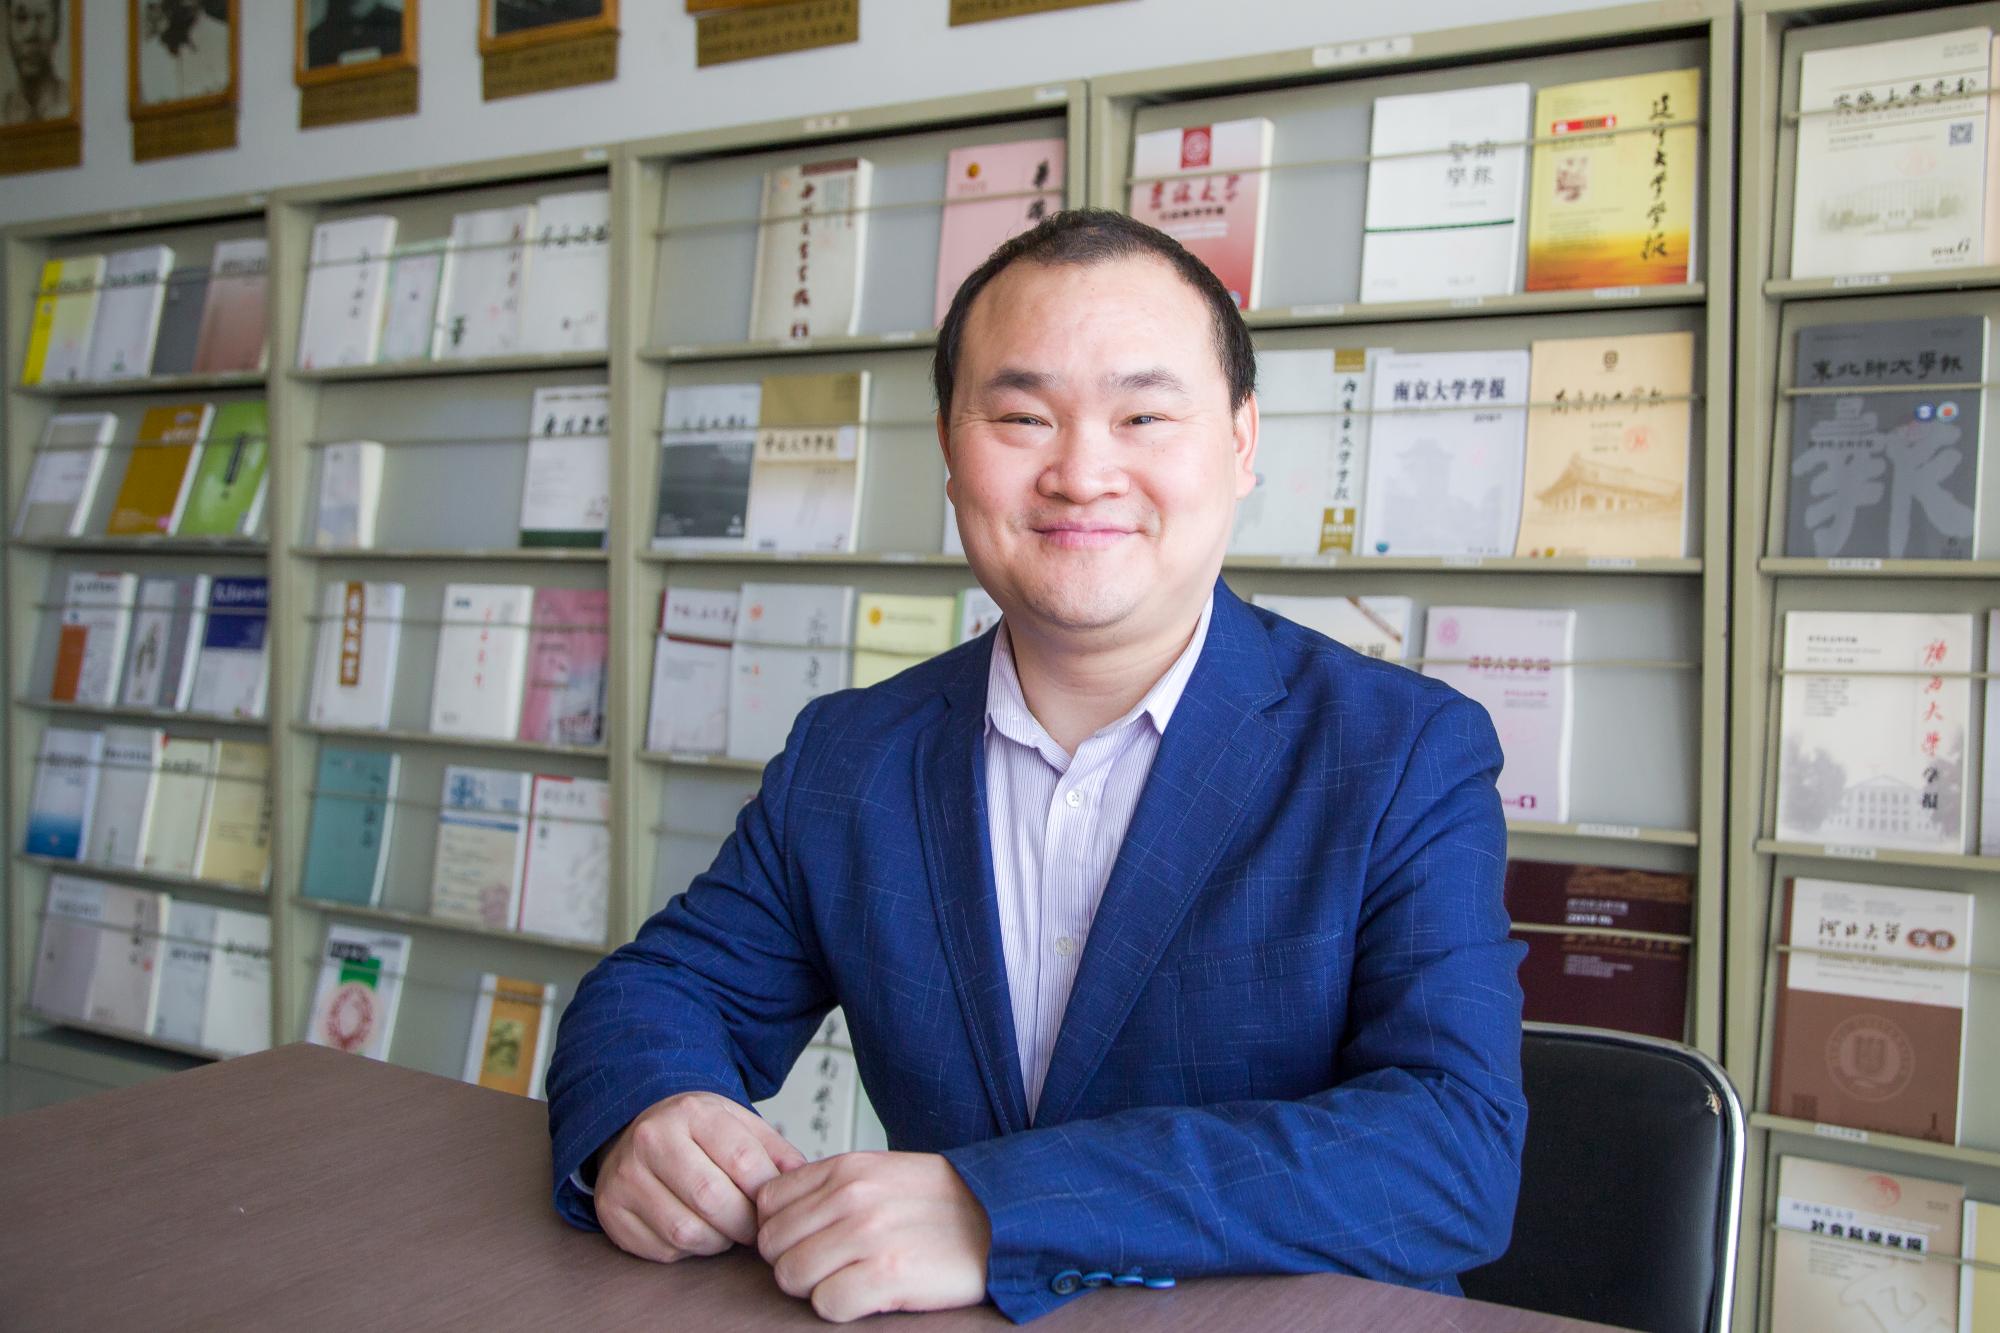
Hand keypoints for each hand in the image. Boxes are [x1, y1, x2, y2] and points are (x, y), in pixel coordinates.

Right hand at [594, 1091, 806, 1264]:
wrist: (638, 1126)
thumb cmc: (696, 1132)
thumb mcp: (740, 1125)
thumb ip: (776, 1152)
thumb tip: (805, 1184)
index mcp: (693, 1113)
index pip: (742, 1161)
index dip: (765, 1194)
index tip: (774, 1207)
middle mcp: (652, 1139)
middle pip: (712, 1199)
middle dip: (744, 1225)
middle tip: (753, 1229)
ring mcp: (625, 1176)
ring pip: (685, 1231)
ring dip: (717, 1241)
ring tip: (723, 1227)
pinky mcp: (611, 1211)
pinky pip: (661, 1250)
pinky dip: (686, 1251)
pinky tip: (693, 1228)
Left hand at [755, 1151, 991, 1322]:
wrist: (1002, 1219)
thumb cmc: (942, 1202)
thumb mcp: (882, 1171)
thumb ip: (830, 1185)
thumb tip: (776, 1211)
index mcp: (846, 1167)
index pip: (767, 1201)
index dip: (780, 1227)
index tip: (803, 1239)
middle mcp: (852, 1197)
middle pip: (772, 1243)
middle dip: (793, 1260)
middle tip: (828, 1266)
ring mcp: (868, 1236)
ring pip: (791, 1275)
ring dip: (814, 1286)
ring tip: (848, 1280)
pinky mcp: (887, 1276)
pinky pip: (826, 1304)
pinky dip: (840, 1307)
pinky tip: (866, 1296)